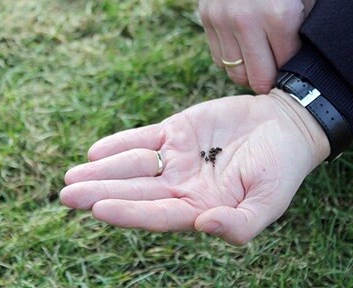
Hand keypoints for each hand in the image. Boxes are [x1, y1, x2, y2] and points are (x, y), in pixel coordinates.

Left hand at [60, 89, 328, 244]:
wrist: (286, 126)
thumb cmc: (281, 168)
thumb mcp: (269, 201)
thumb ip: (241, 223)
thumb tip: (205, 226)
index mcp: (200, 208)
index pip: (156, 214)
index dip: (128, 212)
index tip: (98, 209)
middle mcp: (182, 186)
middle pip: (135, 192)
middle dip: (100, 193)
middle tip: (66, 196)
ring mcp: (177, 158)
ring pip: (133, 165)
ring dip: (102, 171)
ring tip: (70, 176)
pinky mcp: (176, 131)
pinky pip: (144, 137)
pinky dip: (120, 143)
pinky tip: (96, 152)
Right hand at [199, 0, 316, 92]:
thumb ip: (303, 20)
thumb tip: (296, 52)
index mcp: (279, 15)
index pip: (286, 64)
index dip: (292, 70)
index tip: (295, 69)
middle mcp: (247, 23)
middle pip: (258, 77)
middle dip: (269, 81)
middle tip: (276, 75)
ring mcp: (222, 22)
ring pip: (235, 73)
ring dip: (248, 73)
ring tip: (259, 65)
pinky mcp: (207, 18)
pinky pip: (218, 57)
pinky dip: (231, 61)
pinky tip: (242, 51)